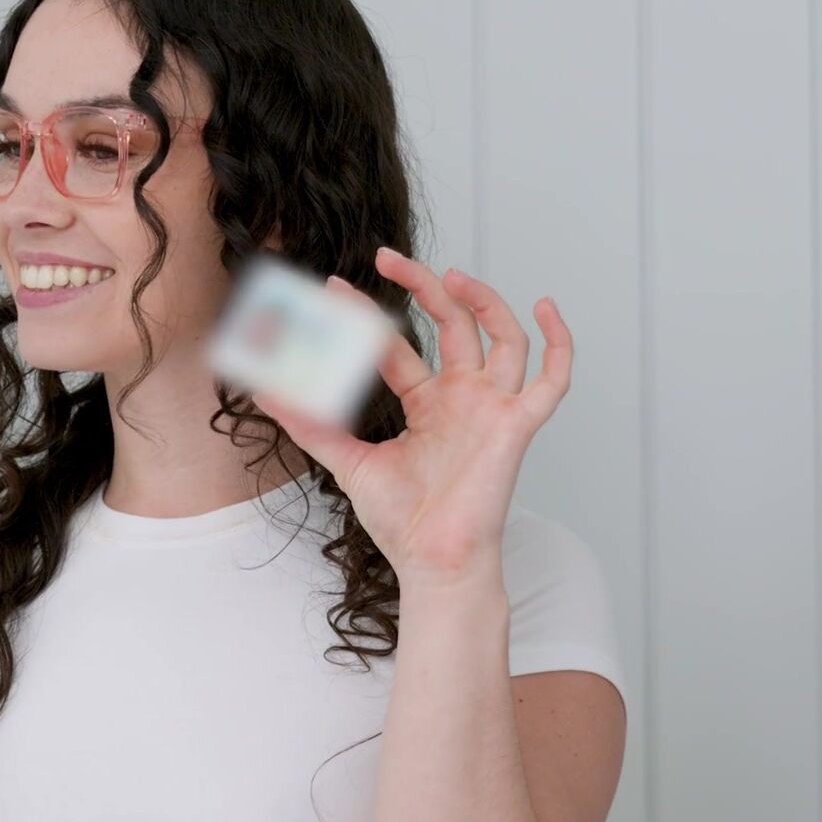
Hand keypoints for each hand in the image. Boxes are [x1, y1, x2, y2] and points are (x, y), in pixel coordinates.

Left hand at [250, 246, 572, 585]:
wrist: (433, 563)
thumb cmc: (402, 521)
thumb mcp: (348, 462)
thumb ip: (312, 425)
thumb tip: (263, 391)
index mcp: (427, 403)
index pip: (397, 345)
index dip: (365, 317)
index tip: (333, 289)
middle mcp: (463, 397)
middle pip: (453, 325)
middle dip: (424, 287)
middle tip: (386, 257)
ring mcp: (493, 408)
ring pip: (502, 337)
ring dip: (484, 302)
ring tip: (451, 274)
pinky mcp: (517, 425)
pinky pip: (552, 380)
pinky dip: (559, 343)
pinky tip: (545, 307)